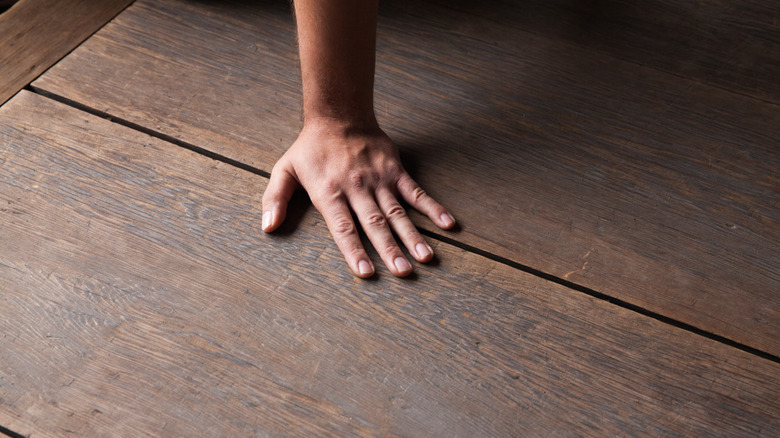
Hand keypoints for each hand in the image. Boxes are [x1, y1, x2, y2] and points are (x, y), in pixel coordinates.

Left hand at [261, 118, 454, 277]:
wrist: (339, 114)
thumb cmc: (310, 149)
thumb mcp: (284, 171)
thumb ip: (274, 200)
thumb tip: (268, 228)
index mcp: (329, 192)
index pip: (343, 227)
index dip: (354, 250)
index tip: (366, 272)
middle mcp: (356, 188)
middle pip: (375, 224)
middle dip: (389, 250)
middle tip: (403, 273)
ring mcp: (379, 179)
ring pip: (398, 211)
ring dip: (412, 235)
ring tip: (426, 257)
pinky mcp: (396, 170)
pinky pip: (416, 192)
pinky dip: (432, 208)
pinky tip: (447, 224)